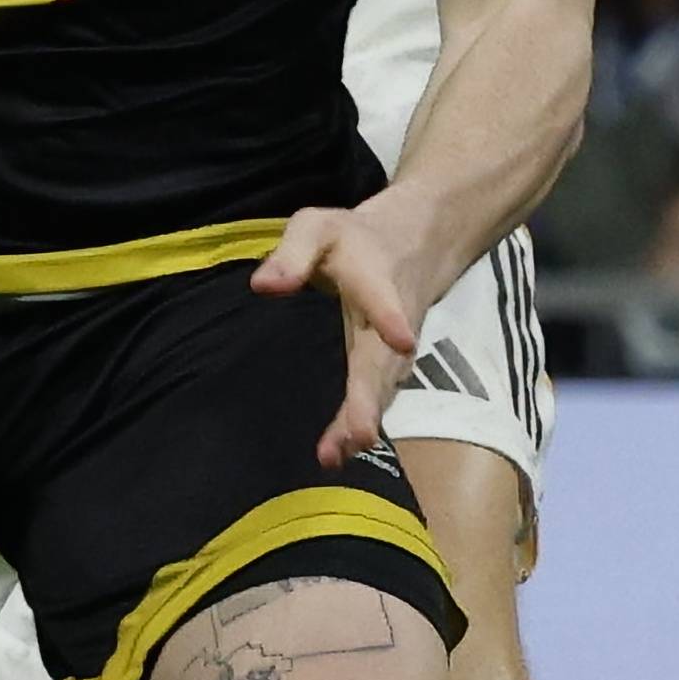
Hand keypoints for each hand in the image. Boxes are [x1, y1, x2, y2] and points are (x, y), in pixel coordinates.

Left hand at [252, 200, 444, 466]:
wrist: (415, 243)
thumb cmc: (352, 240)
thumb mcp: (319, 227)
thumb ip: (293, 253)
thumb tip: (263, 287)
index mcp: (374, 277)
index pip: (383, 297)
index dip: (391, 317)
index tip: (402, 339)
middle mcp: (392, 318)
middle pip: (383, 359)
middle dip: (372, 396)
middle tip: (359, 434)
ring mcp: (395, 345)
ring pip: (383, 386)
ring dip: (365, 418)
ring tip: (339, 452)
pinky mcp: (390, 364)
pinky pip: (379, 395)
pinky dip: (363, 424)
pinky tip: (339, 452)